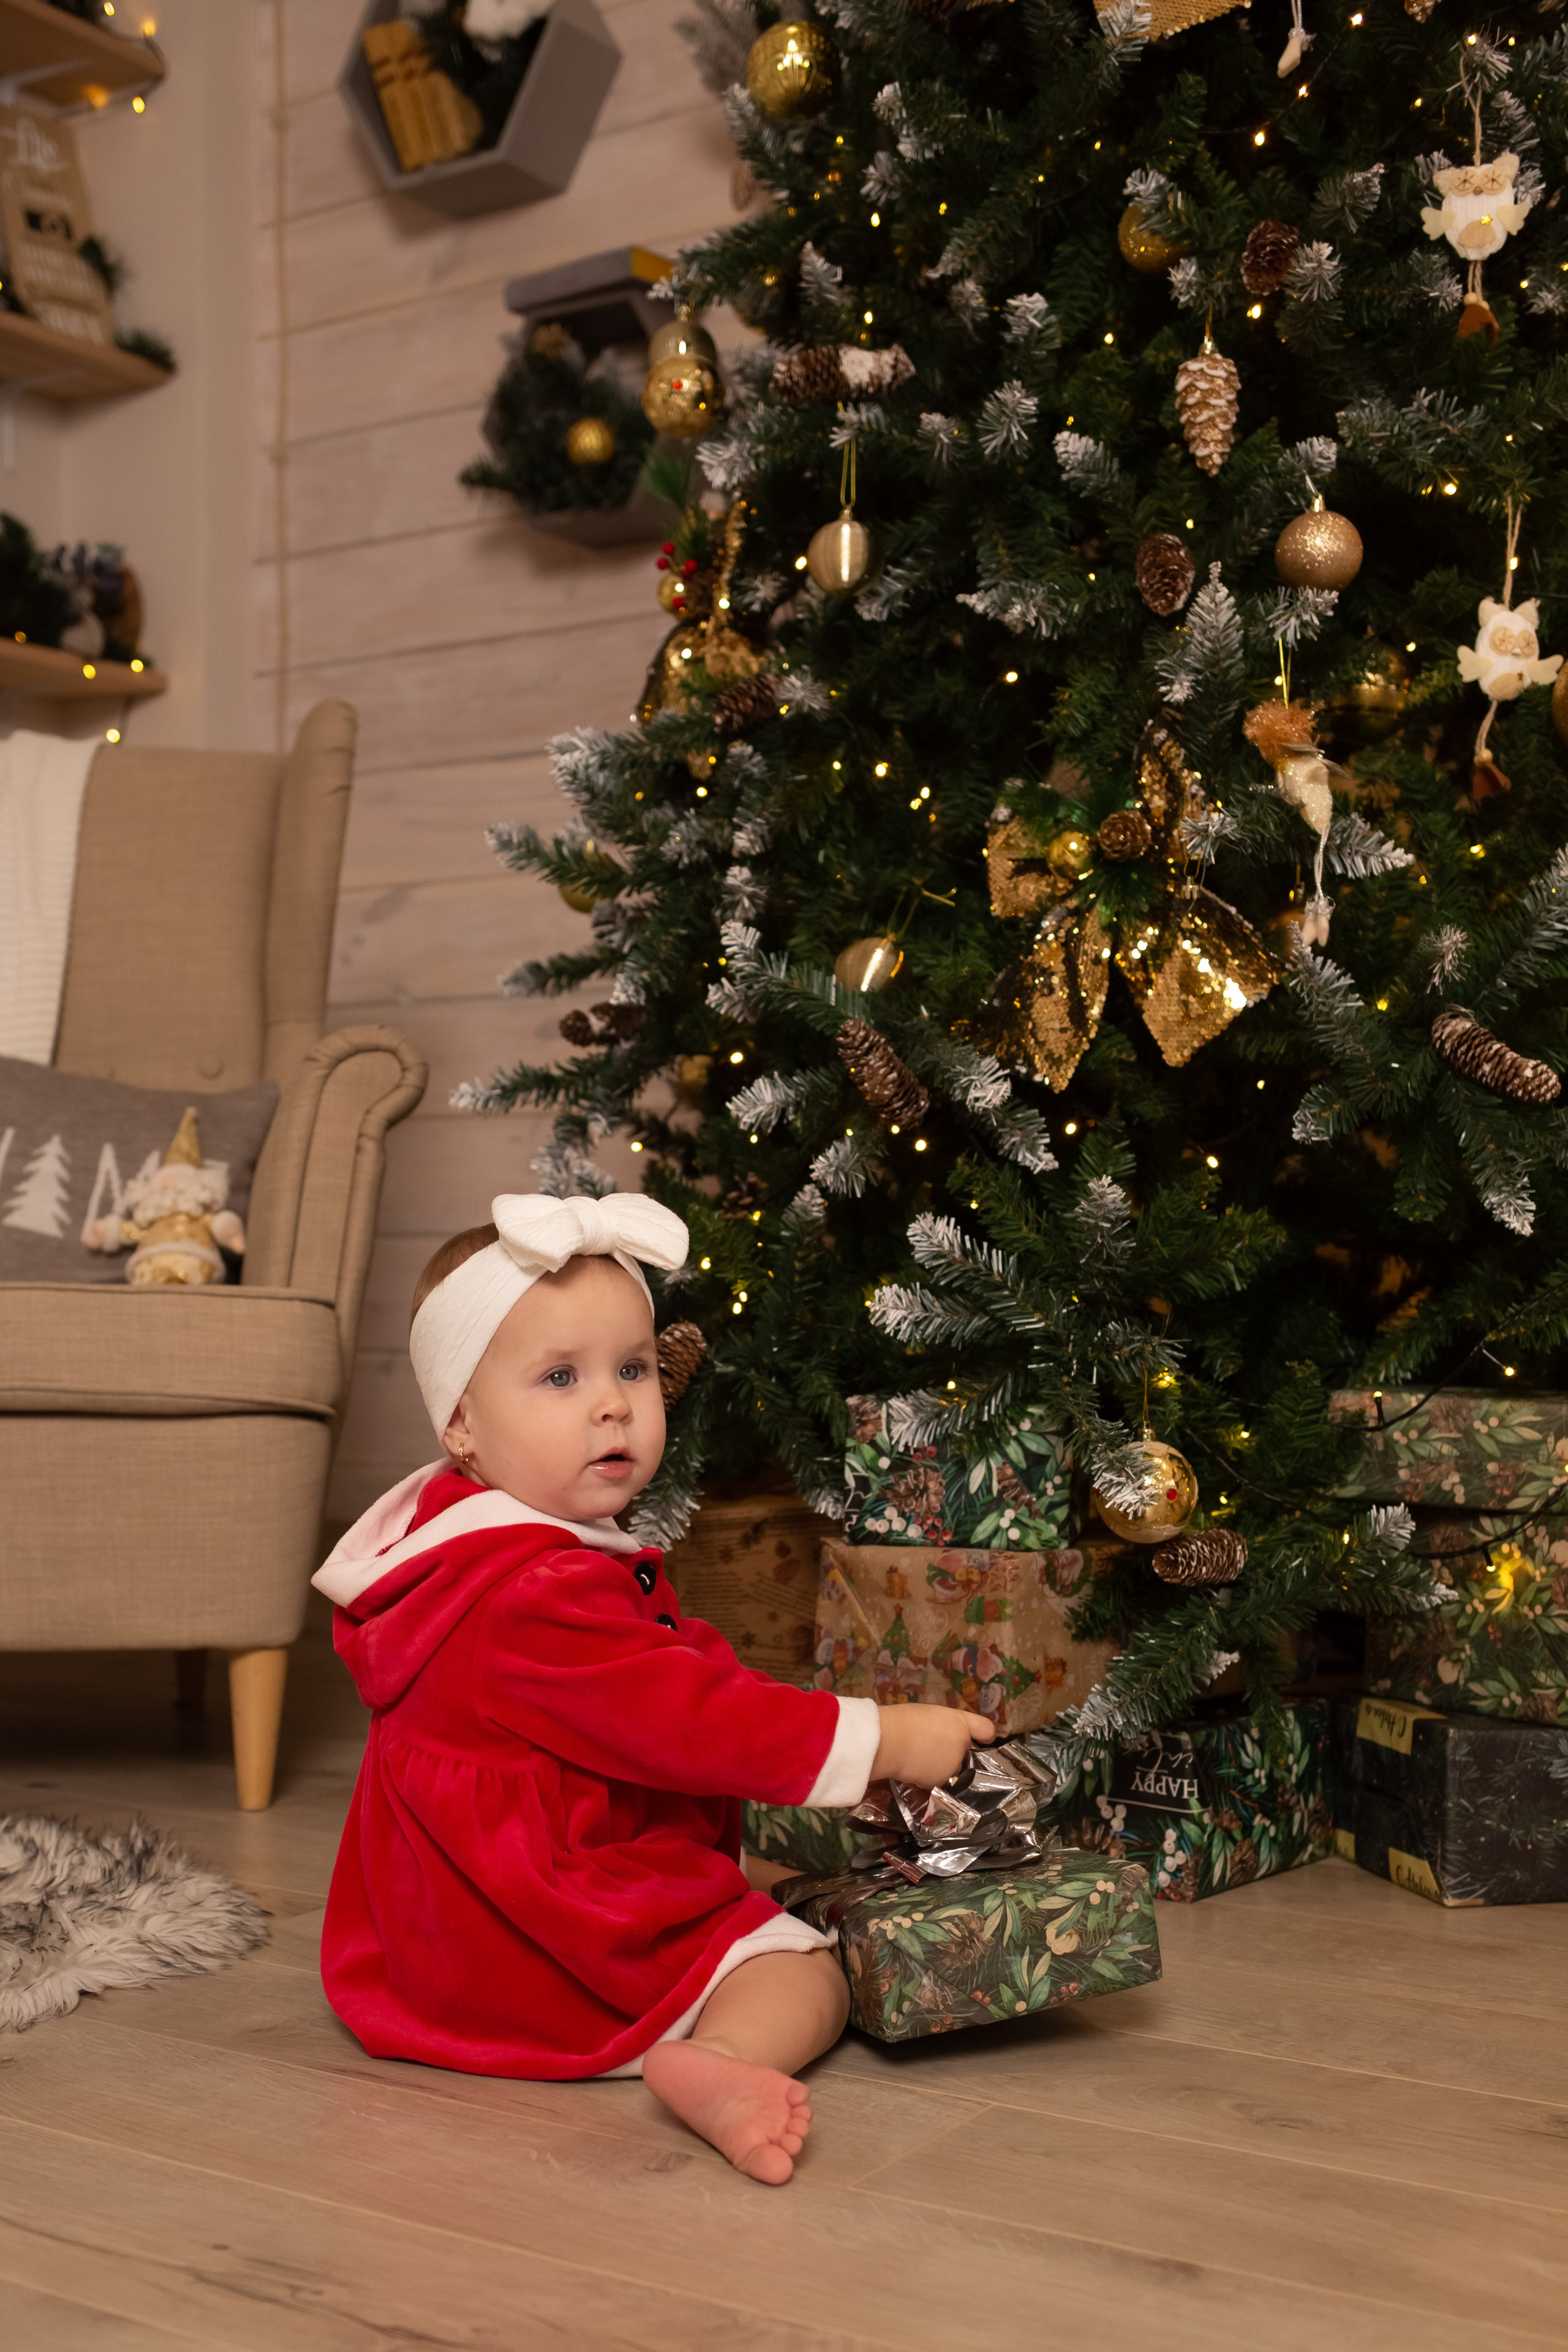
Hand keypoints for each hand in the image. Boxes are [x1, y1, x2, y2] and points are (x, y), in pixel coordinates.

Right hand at [871, 1703, 994, 1790]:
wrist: (891, 1741)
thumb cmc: (904, 1721)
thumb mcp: (927, 1715)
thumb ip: (942, 1727)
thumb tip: (940, 1738)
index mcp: (960, 1722)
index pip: (985, 1729)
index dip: (983, 1735)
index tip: (982, 1739)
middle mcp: (963, 1744)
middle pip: (963, 1753)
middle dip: (950, 1753)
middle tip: (929, 1747)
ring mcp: (954, 1765)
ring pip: (949, 1769)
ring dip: (939, 1767)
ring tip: (918, 1758)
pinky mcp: (942, 1781)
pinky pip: (937, 1781)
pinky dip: (927, 1778)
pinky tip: (913, 1769)